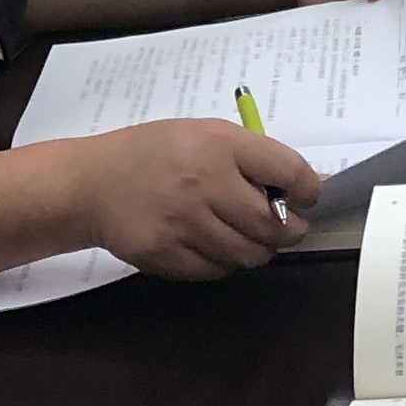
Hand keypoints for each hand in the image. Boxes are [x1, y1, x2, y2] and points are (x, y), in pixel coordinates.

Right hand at [58, 119, 320, 278]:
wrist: (92, 183)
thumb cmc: (156, 153)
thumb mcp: (207, 134)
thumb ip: (258, 157)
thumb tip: (313, 183)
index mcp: (219, 146)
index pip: (288, 171)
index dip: (308, 191)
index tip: (305, 198)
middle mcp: (203, 184)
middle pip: (272, 225)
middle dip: (289, 230)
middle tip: (285, 226)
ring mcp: (183, 224)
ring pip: (248, 255)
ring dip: (259, 250)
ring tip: (250, 237)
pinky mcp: (165, 255)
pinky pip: (216, 271)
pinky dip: (225, 263)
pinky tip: (216, 245)